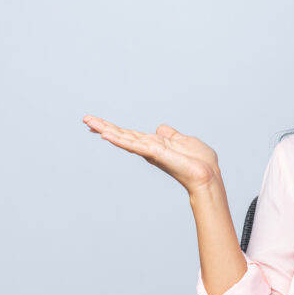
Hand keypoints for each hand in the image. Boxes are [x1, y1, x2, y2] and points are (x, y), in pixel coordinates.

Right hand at [84, 115, 220, 193]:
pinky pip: (134, 145)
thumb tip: (161, 129)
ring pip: (124, 138)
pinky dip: (120, 140)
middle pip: (122, 135)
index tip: (99, 123)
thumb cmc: (200, 162)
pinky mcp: (154, 153)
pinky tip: (106, 134)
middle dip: (104, 127)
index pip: (131, 135)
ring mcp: (150, 151)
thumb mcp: (185, 141)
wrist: (207, 175)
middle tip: (85, 119)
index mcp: (155, 145)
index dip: (115, 129)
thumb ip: (171, 135)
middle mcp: (149, 149)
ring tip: (89, 122)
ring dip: (106, 130)